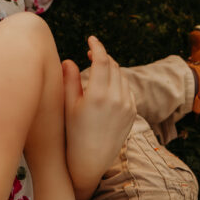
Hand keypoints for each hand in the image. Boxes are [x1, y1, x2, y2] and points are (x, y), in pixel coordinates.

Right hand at [62, 35, 135, 199]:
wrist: (89, 160)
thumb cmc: (72, 133)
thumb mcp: (67, 106)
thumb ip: (69, 81)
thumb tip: (69, 59)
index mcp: (98, 96)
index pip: (102, 60)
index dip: (97, 46)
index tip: (91, 39)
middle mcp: (117, 99)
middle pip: (113, 66)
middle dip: (103, 57)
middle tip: (91, 54)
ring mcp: (127, 106)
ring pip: (121, 77)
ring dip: (111, 69)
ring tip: (98, 68)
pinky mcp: (132, 112)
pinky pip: (127, 89)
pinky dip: (118, 82)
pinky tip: (106, 86)